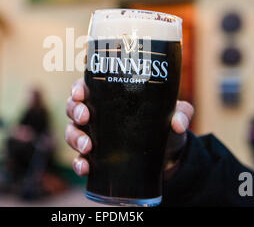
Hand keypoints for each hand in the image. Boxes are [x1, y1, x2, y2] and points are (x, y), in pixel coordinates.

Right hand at [65, 78, 193, 175]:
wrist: (167, 154)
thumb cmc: (165, 123)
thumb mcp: (176, 113)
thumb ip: (181, 113)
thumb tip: (177, 123)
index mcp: (109, 95)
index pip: (86, 86)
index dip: (78, 87)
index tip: (80, 92)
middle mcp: (96, 113)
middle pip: (73, 107)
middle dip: (75, 111)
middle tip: (85, 118)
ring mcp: (93, 135)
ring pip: (72, 132)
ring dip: (75, 138)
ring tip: (87, 147)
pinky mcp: (96, 157)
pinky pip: (80, 159)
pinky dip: (79, 163)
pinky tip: (85, 167)